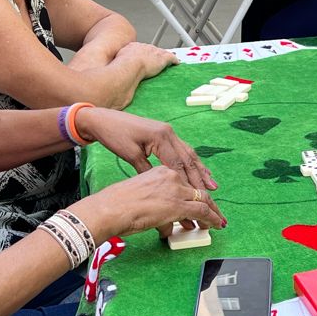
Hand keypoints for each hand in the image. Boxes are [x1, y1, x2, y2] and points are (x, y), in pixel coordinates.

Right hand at [73, 167, 224, 239]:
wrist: (111, 209)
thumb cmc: (118, 205)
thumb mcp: (141, 198)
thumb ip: (156, 207)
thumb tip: (166, 223)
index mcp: (160, 172)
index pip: (184, 182)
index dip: (195, 194)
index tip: (200, 201)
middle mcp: (171, 177)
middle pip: (197, 190)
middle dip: (209, 203)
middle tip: (216, 213)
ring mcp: (176, 190)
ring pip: (204, 200)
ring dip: (213, 212)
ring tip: (218, 221)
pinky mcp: (179, 205)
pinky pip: (202, 212)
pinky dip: (212, 219)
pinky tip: (216, 225)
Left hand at [74, 107, 216, 192]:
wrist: (104, 119)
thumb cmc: (115, 136)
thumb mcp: (131, 155)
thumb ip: (148, 170)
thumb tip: (162, 187)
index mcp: (161, 137)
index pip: (179, 163)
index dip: (189, 181)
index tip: (197, 196)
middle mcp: (169, 133)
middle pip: (188, 158)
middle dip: (200, 176)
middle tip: (212, 191)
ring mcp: (168, 132)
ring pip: (189, 153)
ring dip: (200, 169)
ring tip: (211, 183)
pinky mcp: (164, 134)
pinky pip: (182, 149)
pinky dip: (191, 161)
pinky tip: (197, 169)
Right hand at [116, 41, 176, 77]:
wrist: (130, 65)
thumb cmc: (122, 65)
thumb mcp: (116, 62)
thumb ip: (117, 64)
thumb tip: (112, 71)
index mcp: (134, 47)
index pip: (141, 48)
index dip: (144, 54)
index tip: (144, 58)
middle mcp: (145, 47)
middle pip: (152, 49)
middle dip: (155, 54)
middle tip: (156, 60)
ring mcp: (155, 52)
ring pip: (162, 53)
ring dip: (165, 56)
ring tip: (168, 59)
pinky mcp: (163, 59)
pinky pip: (171, 58)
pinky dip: (174, 60)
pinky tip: (177, 63)